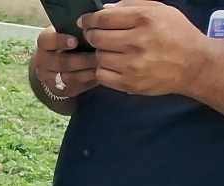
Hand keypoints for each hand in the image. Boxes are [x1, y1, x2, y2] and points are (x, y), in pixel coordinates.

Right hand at [32, 26, 99, 98]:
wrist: (63, 66)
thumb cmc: (74, 43)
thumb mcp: (72, 33)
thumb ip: (82, 28)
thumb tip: (103, 12)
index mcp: (45, 43)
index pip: (46, 40)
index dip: (60, 41)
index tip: (75, 41)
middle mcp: (43, 61)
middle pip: (59, 62)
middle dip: (81, 59)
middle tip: (97, 54)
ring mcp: (50, 77)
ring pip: (68, 76)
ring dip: (87, 70)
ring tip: (102, 64)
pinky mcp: (60, 89)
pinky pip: (75, 86)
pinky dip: (89, 80)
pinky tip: (100, 73)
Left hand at [82, 0, 214, 95]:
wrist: (194, 65)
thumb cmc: (177, 34)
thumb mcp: (161, 11)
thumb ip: (132, 5)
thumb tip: (104, 9)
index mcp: (145, 19)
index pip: (103, 18)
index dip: (89, 20)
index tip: (85, 22)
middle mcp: (138, 41)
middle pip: (96, 37)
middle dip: (92, 35)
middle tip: (96, 35)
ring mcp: (133, 64)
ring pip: (98, 56)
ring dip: (100, 52)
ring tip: (111, 50)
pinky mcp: (129, 83)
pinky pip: (101, 74)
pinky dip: (103, 69)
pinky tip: (114, 64)